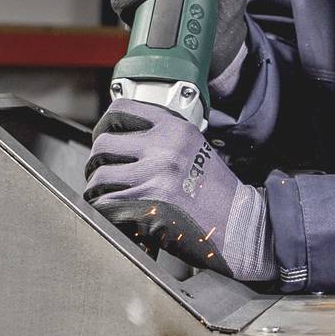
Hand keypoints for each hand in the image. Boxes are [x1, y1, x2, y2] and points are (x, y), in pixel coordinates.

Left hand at [85, 101, 271, 282]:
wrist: (239, 224)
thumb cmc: (219, 192)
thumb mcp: (196, 149)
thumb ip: (164, 140)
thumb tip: (126, 140)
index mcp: (175, 130)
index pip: (122, 111)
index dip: (104, 124)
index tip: (103, 136)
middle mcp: (163, 150)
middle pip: (103, 145)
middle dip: (95, 162)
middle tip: (101, 173)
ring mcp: (154, 178)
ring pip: (100, 178)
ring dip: (97, 190)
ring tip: (106, 196)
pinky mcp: (147, 207)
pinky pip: (106, 206)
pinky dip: (104, 212)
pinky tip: (114, 214)